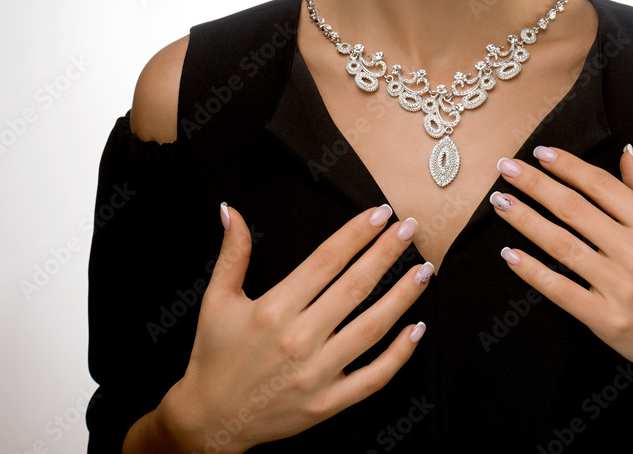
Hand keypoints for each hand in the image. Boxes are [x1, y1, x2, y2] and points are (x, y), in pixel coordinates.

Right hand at [160, 202, 433, 452]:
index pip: (326, 261)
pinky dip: (399, 354)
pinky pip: (372, 377)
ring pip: (371, 328)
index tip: (380, 214)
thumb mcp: (216, 300)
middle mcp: (298, 339)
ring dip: (401, 297)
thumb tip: (233, 211)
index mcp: (273, 309)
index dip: (356, 234)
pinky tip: (417, 328)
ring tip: (424, 270)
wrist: (208, 422)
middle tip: (410, 228)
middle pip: (354, 287)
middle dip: (386, 254)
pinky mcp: (327, 403)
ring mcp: (316, 374)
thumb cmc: (214, 355)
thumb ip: (232, 253)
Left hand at [490, 145, 632, 387]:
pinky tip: (509, 254)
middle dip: (535, 184)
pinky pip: (561, 290)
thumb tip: (625, 151)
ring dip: (525, 220)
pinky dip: (532, 271)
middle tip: (505, 167)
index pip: (599, 185)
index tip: (540, 152)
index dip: (567, 166)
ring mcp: (620, 286)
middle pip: (573, 208)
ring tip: (499, 201)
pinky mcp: (606, 319)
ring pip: (561, 244)